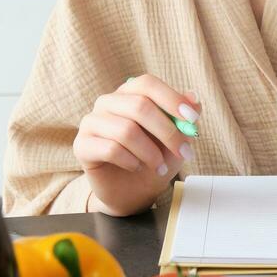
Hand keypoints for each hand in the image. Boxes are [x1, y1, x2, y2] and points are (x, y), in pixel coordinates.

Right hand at [76, 74, 199, 215]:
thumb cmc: (153, 158)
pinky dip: (131, 161)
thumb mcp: (176, 137)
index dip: (172, 99)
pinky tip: (136, 167)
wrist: (132, 192)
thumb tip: (194, 97)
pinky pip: (111, 149)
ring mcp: (91, 122)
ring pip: (126, 130)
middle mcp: (107, 102)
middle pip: (139, 106)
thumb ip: (184, 116)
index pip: (147, 84)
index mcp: (128, 93)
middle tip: (184, 152)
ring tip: (159, 167)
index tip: (193, 120)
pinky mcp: (82, 145)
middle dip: (167, 132)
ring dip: (150, 152)